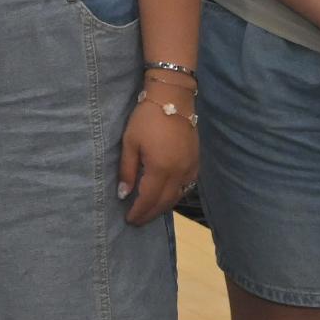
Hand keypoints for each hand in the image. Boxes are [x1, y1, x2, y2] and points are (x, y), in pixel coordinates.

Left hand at [117, 90, 197, 223]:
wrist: (173, 99)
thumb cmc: (147, 119)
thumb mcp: (130, 143)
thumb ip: (127, 170)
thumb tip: (123, 194)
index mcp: (161, 168)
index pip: (149, 199)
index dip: (139, 212)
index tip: (129, 220)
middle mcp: (179, 173)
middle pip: (164, 202)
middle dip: (150, 214)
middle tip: (137, 221)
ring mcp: (190, 168)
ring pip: (177, 196)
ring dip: (162, 207)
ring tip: (149, 212)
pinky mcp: (196, 163)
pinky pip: (186, 187)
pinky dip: (175, 196)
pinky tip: (165, 197)